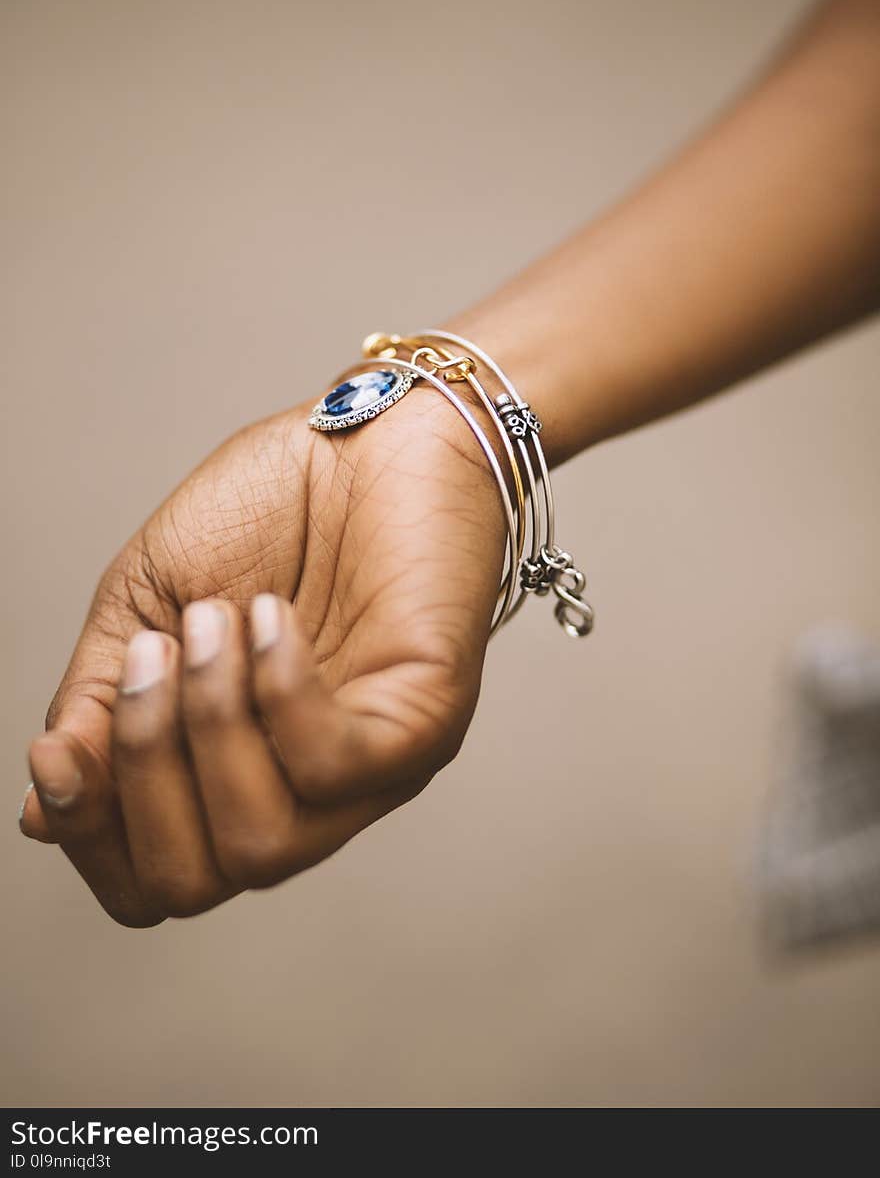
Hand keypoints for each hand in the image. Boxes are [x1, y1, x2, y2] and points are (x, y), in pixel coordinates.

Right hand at [20, 385, 504, 924]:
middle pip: (194, 883)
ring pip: (259, 845)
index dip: (89, 836)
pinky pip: (332, 768)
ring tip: (218, 620)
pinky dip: (279, 691)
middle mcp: (302, 793)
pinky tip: (273, 617)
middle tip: (156, 653)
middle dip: (143, 769)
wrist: (365, 429)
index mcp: (232, 772)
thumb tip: (40, 812)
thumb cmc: (266, 510)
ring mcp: (368, 769)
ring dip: (209, 722)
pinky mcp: (424, 725)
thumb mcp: (147, 605)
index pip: (152, 881)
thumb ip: (99, 707)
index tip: (59, 753)